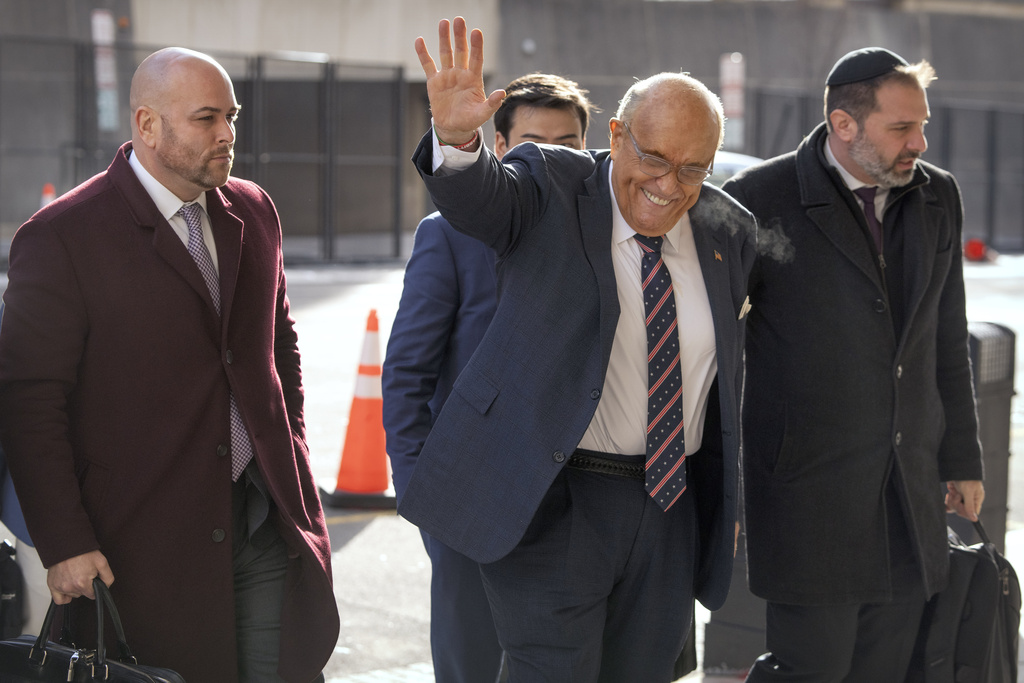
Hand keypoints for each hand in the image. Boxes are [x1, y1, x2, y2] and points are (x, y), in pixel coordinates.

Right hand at [46, 550, 113, 603]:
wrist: (67, 544)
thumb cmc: (83, 552)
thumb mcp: (102, 562)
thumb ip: (108, 578)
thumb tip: (106, 587)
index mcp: (82, 583)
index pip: (93, 595)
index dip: (95, 587)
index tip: (93, 580)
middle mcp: (70, 587)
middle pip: (82, 594)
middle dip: (85, 586)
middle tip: (84, 573)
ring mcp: (60, 587)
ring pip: (72, 595)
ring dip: (75, 588)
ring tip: (76, 575)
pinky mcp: (52, 585)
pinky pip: (59, 600)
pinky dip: (64, 596)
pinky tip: (68, 588)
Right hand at [414, 17, 505, 144]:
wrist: (453, 128)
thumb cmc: (470, 120)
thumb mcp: (483, 114)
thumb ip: (492, 104)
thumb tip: (503, 93)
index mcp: (474, 79)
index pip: (477, 59)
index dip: (476, 46)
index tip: (476, 32)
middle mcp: (461, 74)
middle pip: (461, 51)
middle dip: (460, 36)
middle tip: (459, 20)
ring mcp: (447, 76)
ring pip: (445, 53)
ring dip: (444, 38)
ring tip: (444, 22)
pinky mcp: (434, 82)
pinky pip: (428, 65)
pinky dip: (423, 54)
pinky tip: (419, 41)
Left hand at [945, 480, 984, 521]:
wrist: (957, 466)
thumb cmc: (966, 478)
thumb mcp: (968, 492)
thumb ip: (970, 506)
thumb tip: (974, 519)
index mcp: (976, 500)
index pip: (970, 513)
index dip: (963, 511)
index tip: (960, 504)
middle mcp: (969, 500)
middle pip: (961, 511)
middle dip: (956, 503)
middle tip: (956, 494)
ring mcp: (961, 497)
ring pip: (954, 507)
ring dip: (951, 499)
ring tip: (953, 491)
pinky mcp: (954, 494)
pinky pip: (949, 503)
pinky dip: (947, 499)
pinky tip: (949, 492)